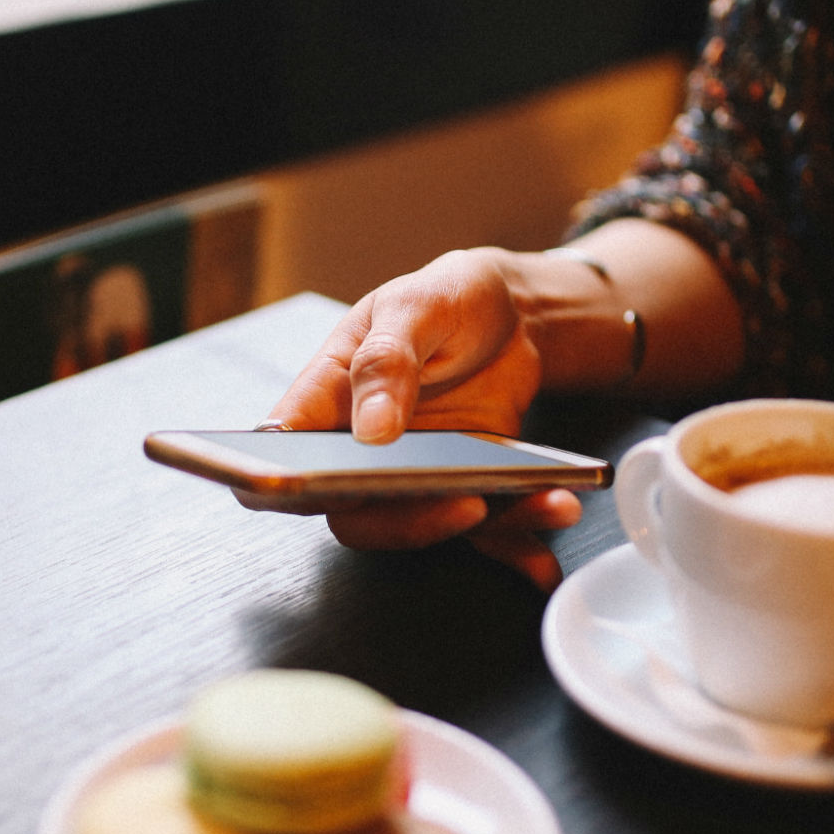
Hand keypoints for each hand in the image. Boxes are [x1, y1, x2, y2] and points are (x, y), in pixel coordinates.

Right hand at [245, 248, 578, 589]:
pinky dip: (523, 536)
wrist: (512, 311)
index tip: (313, 490)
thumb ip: (385, 360)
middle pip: (354, 515)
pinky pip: (483, 529)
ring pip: (424, 527)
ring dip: (486, 528)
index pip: (280, 456)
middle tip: (464, 505)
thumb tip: (370, 430)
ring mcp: (411, 474)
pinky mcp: (462, 487)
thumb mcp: (414, 307)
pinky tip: (558, 513)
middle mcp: (360, 450)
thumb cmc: (446, 298)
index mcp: (326, 399)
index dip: (275, 486)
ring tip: (546, 502)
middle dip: (407, 523)